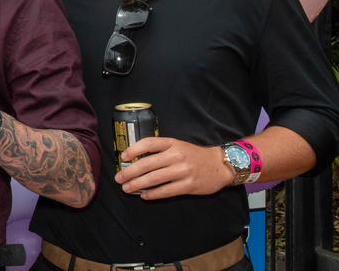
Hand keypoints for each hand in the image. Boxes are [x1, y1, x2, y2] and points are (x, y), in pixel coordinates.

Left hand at [114, 136, 234, 198]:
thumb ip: (160, 150)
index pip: (149, 143)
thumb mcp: (178, 146)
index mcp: (172, 143)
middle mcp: (177, 156)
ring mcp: (183, 171)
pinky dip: (152, 194)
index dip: (133, 149)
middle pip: (147, 164)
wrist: (220, 165)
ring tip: (127, 188)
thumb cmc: (194, 155)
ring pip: (154, 179)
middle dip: (130, 172)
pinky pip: (166, 191)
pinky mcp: (188, 185)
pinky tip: (144, 195)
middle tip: (118, 178)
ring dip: (137, 185)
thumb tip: (136, 159)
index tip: (123, 157)